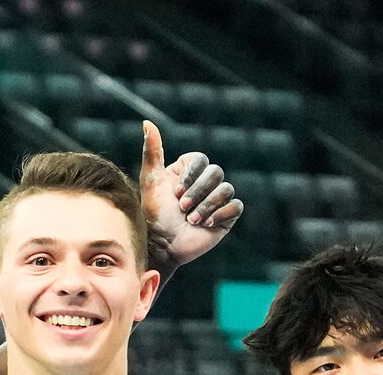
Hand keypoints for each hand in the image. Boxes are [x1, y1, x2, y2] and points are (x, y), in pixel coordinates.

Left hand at [139, 121, 240, 271]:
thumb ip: (152, 151)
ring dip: (207, 206)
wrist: (163, 245)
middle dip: (198, 192)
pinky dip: (220, 214)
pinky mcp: (227, 216)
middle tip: (182, 208)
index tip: (175, 192)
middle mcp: (205, 182)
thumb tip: (147, 122)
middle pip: (216, 173)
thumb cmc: (154, 214)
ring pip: (226, 190)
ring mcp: (217, 199)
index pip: (201, 159)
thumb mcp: (151, 181)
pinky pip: (235, 206)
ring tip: (192, 219)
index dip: (191, 175)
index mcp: (189, 171)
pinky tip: (206, 224)